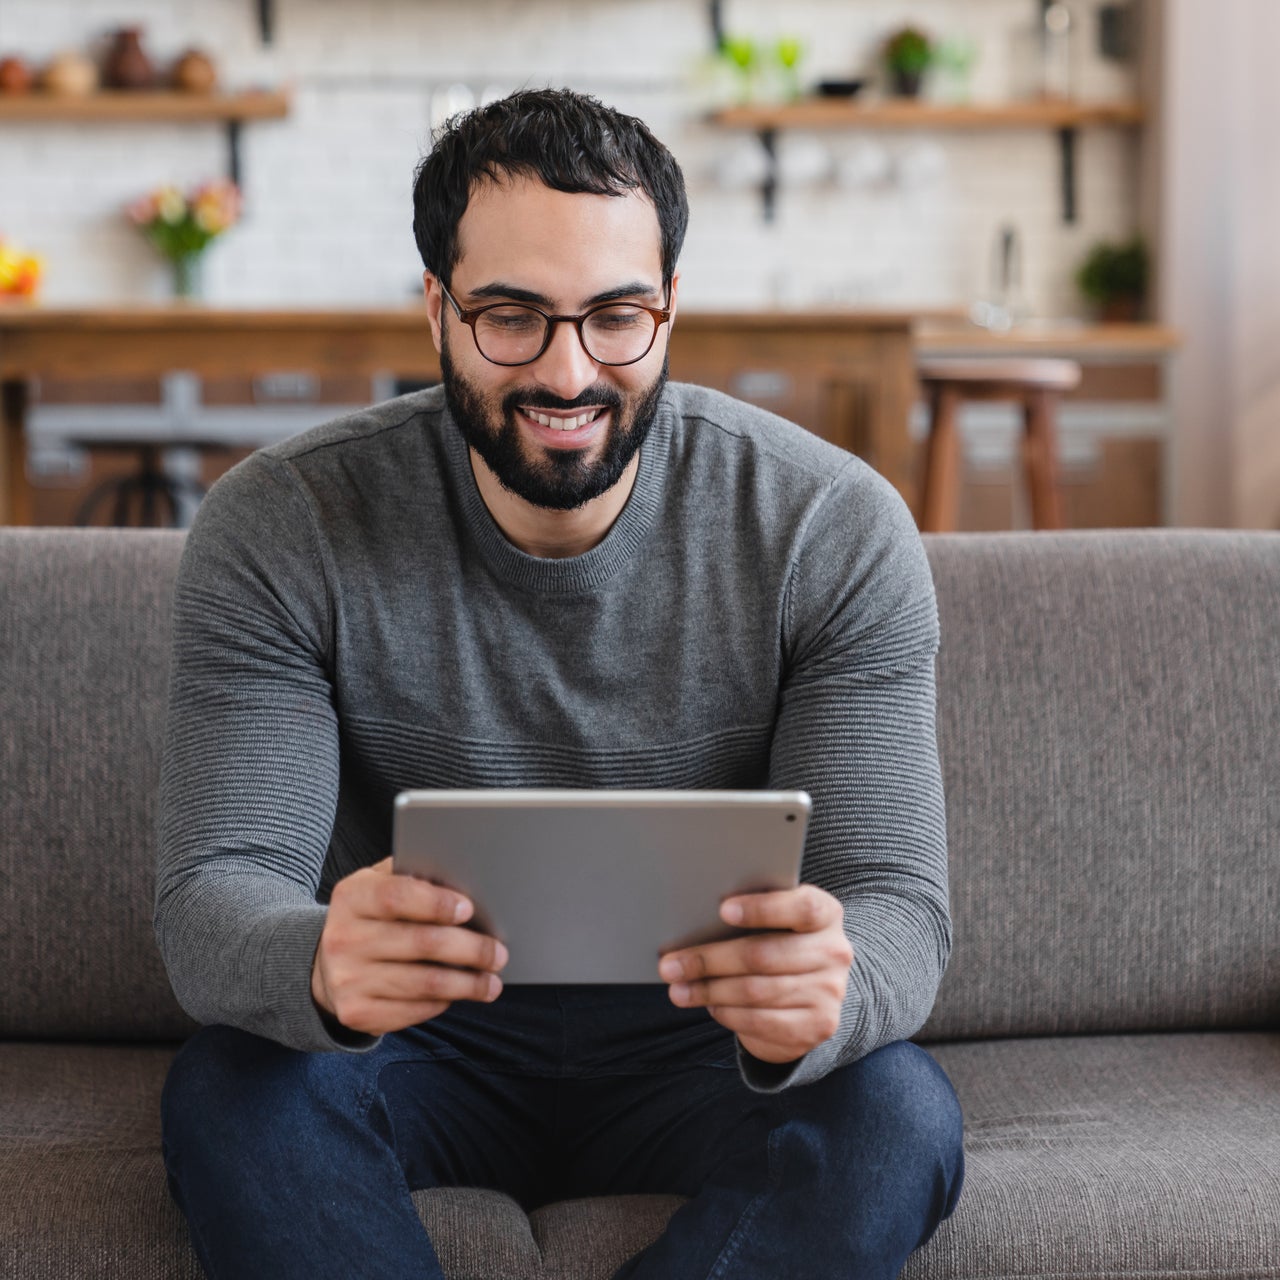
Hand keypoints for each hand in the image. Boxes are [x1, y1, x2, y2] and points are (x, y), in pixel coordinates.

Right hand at [311, 857, 507, 1035]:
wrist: (325, 967)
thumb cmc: (371, 918)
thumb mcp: (379, 886)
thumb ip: (413, 877)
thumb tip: (465, 880)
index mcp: (352, 897)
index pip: (397, 897)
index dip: (436, 903)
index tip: (469, 909)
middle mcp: (344, 938)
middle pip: (422, 943)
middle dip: (471, 949)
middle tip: (499, 953)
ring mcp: (348, 979)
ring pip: (425, 983)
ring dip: (468, 984)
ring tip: (492, 982)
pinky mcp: (357, 1013)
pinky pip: (414, 1010)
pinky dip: (444, 1002)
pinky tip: (459, 994)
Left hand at [658, 885, 852, 1064]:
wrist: (814, 992)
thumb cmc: (780, 943)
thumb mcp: (778, 922)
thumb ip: (752, 915)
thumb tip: (693, 922)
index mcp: (826, 914)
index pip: (801, 907)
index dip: (762, 908)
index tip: (722, 909)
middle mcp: (834, 952)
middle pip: (763, 955)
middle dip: (709, 960)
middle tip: (670, 963)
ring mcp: (829, 992)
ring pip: (755, 991)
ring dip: (709, 991)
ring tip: (677, 988)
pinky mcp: (817, 1026)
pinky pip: (761, 1021)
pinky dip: (727, 1013)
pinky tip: (707, 1005)